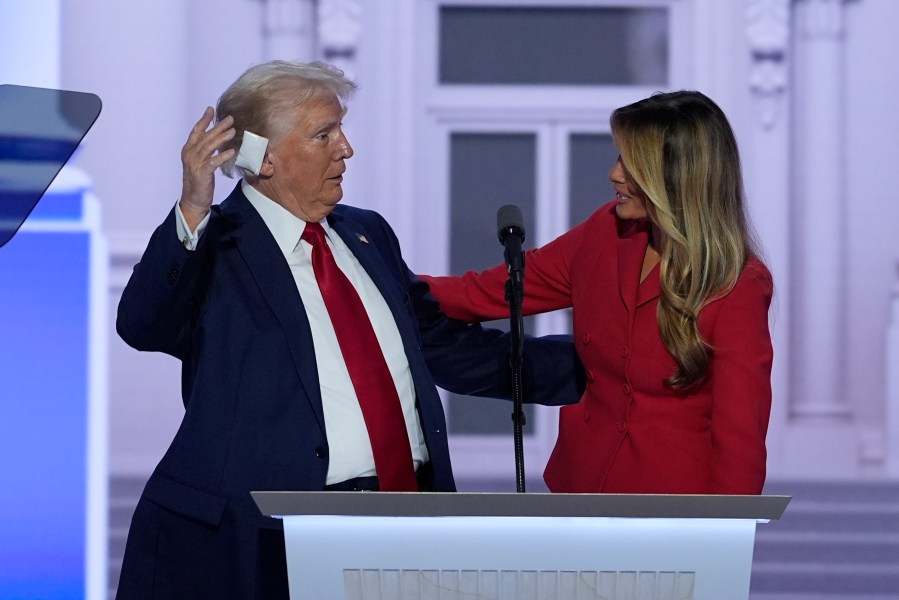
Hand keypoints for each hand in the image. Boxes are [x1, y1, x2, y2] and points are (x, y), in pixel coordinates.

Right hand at [179, 107, 234, 229]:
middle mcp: (190, 155)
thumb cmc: (199, 182)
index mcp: (188, 150)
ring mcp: (195, 164)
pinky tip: (232, 152)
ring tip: (233, 131)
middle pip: (205, 137)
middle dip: (217, 126)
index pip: (196, 131)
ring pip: (209, 147)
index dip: (204, 120)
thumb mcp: (200, 163)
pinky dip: (222, 156)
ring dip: (221, 138)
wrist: (193, 200)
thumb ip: (205, 151)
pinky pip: (213, 162)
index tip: (211, 109)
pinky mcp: (202, 174)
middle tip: (230, 118)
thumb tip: (217, 139)